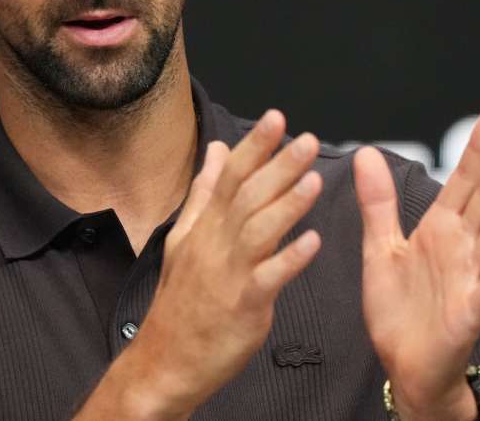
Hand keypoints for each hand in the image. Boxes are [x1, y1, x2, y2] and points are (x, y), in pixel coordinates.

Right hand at [102, 111, 323, 419]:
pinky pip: (268, 278)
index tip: (277, 118)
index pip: (230, 176)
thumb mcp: (184, 240)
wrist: (166, 361)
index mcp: (205, 227)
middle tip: (307, 140)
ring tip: (313, 180)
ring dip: (287, 204)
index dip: (254, 146)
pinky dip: (290, 259)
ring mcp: (227, 274)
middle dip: (278, 166)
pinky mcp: (242, 306)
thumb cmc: (181, 302)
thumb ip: (205, 193)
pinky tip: (313, 242)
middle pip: (247, 196)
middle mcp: (215, 244)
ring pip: (258, 231)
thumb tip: (217, 151)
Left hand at [355, 109, 479, 420]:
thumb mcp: (380, 247)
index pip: (463, 181)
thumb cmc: (399, 309)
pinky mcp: (471, 309)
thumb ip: (378, 202)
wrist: (404, 364)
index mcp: (441, 229)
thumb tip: (365, 153)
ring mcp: (470, 276)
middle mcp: (462, 247)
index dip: (476, 150)